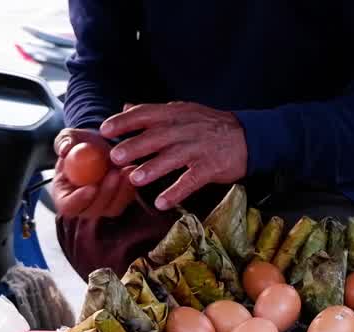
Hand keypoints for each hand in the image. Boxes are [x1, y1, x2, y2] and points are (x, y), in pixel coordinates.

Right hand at [51, 128, 135, 218]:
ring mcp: (101, 207)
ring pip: (112, 208)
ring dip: (121, 191)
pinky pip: (126, 200)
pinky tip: (133, 169)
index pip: (68, 206)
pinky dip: (131, 187)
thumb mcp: (68, 138)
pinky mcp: (118, 202)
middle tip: (114, 173)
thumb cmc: (78, 144)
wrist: (97, 147)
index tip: (91, 186)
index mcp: (64, 195)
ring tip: (126, 168)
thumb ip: (63, 142)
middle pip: (93, 211)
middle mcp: (82, 206)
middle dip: (105, 193)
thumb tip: (65, 149)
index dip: (79, 200)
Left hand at [101, 102, 247, 210]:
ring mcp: (198, 149)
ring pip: (173, 158)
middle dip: (135, 146)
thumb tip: (125, 107)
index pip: (146, 114)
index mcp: (175, 114)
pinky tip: (162, 203)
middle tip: (115, 157)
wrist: (248, 136)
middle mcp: (185, 129)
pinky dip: (176, 191)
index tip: (105, 131)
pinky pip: (191, 180)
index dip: (125, 122)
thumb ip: (154, 112)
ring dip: (153, 168)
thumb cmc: (209, 126)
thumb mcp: (183, 112)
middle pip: (157, 137)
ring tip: (134, 179)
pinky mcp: (210, 167)